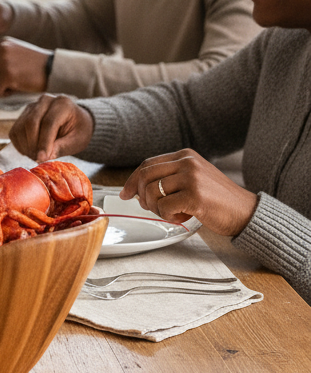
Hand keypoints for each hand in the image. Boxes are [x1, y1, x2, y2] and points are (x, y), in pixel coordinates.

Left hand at [0, 38, 51, 95]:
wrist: (54, 69)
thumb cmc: (37, 66)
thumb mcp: (16, 53)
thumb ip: (0, 58)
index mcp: (2, 43)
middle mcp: (1, 50)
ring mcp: (4, 61)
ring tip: (9, 88)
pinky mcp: (9, 75)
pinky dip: (3, 94)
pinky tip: (14, 90)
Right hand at [10, 94, 93, 161]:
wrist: (74, 120)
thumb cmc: (78, 130)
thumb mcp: (78, 140)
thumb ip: (62, 147)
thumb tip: (44, 157)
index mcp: (63, 104)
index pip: (49, 123)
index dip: (44, 142)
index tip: (41, 159)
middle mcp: (45, 100)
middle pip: (31, 122)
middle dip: (33, 144)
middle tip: (37, 159)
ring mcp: (32, 106)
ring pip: (21, 127)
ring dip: (25, 145)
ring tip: (35, 156)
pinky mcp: (23, 114)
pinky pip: (15, 130)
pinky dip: (19, 144)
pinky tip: (29, 151)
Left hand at [120, 150, 257, 234]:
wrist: (246, 212)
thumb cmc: (217, 200)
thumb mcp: (193, 178)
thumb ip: (170, 177)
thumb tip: (137, 188)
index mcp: (185, 155)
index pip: (147, 164)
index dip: (133, 180)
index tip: (125, 193)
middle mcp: (187, 162)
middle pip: (146, 177)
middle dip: (141, 196)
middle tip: (150, 208)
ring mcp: (191, 177)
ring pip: (153, 193)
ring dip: (157, 209)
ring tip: (174, 213)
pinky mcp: (195, 195)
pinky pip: (164, 206)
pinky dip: (168, 215)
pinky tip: (183, 216)